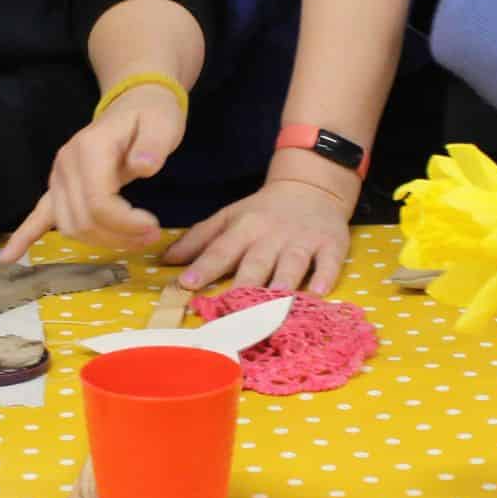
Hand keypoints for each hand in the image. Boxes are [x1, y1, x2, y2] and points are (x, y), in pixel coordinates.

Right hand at [0, 83, 187, 260]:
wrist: (133, 104)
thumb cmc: (150, 116)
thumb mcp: (162, 124)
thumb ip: (153, 145)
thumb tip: (142, 167)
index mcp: (89, 149)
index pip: (98, 203)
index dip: (125, 224)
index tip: (153, 227)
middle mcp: (66, 163)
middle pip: (83, 219)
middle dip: (118, 236)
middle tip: (151, 236)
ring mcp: (57, 177)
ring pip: (69, 226)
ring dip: (100, 242)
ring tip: (133, 240)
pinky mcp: (57, 187)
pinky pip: (38, 214)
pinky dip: (24, 236)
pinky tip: (7, 258)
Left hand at [162, 157, 359, 293]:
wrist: (312, 187)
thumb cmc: (263, 211)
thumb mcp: (229, 217)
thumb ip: (198, 240)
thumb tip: (165, 261)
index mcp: (244, 227)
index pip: (221, 249)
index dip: (204, 267)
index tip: (187, 285)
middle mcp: (271, 235)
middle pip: (256, 262)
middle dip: (243, 285)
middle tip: (230, 309)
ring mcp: (303, 240)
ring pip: (291, 264)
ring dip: (282, 284)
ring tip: (273, 305)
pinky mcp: (331, 244)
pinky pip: (328, 263)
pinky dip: (324, 277)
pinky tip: (316, 294)